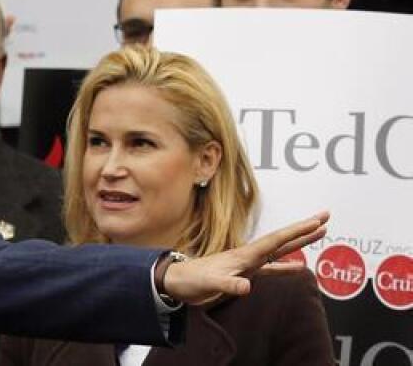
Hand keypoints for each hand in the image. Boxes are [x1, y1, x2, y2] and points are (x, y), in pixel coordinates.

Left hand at [163, 212, 327, 305]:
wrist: (176, 282)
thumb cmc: (191, 280)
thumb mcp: (210, 284)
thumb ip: (229, 285)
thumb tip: (247, 287)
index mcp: (244, 254)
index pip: (276, 240)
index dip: (297, 231)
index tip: (317, 221)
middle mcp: (249, 255)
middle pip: (283, 240)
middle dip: (305, 229)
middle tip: (326, 217)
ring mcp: (247, 263)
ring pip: (280, 251)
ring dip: (300, 243)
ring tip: (320, 234)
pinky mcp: (244, 273)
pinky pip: (271, 268)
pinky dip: (286, 267)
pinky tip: (299, 268)